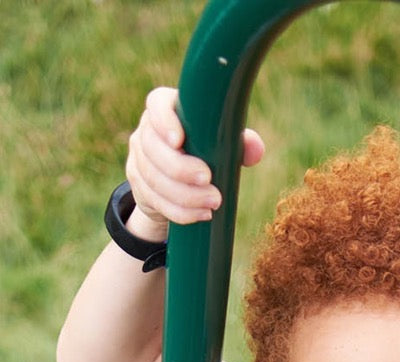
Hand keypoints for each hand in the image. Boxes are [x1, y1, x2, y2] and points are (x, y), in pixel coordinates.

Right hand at [124, 87, 264, 234]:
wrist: (180, 188)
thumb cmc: (208, 157)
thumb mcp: (224, 148)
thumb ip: (241, 145)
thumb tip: (255, 148)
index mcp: (167, 112)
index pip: (157, 104)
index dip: (164, 121)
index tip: (179, 140)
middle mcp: (147, 131)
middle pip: (152, 146)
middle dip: (180, 167)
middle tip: (208, 180)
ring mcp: (139, 158)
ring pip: (152, 176)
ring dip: (184, 194)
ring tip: (213, 203)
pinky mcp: (139, 185)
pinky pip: (155, 199)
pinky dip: (180, 211)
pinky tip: (202, 215)